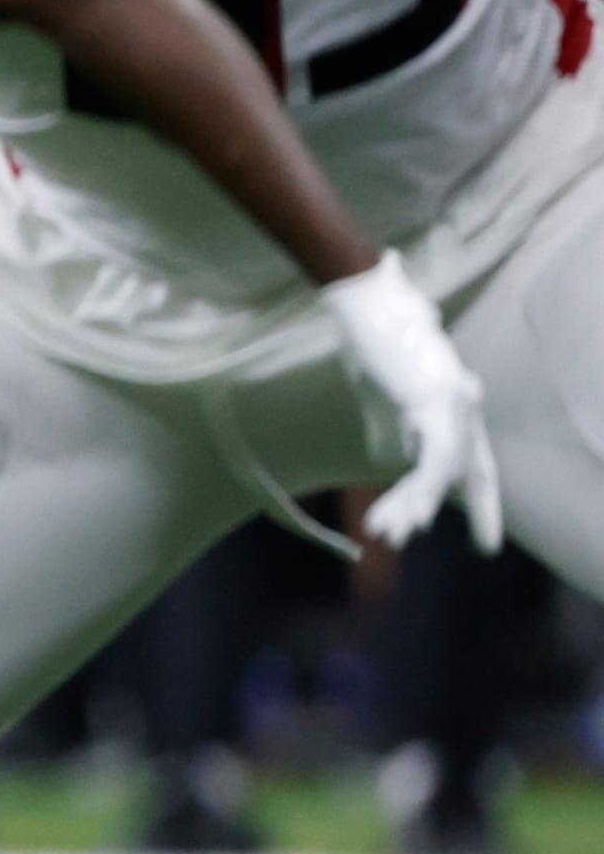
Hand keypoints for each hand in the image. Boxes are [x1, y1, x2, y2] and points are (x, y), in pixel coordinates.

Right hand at [324, 253, 501, 551]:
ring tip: (391, 536)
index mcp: (455, 408)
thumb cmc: (374, 342)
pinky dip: (415, 487)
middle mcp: (465, 407)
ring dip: (413, 505)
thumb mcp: (381, 395)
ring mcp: (453, 402)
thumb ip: (390, 427)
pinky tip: (404, 512)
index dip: (482, 505)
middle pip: (465, 471)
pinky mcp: (433, 400)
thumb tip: (389, 459)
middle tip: (475, 550)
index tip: (485, 545)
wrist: (367, 303)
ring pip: (443, 469)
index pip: (477, 466)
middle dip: (466, 512)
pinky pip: (430, 457)